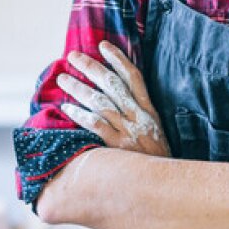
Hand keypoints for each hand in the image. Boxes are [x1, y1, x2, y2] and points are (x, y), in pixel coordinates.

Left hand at [56, 41, 169, 157]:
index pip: (133, 77)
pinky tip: (66, 108)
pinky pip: (96, 125)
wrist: (165, 183)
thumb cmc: (156, 159)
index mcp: (148, 109)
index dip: (118, 59)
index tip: (103, 45)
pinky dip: (80, 114)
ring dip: (79, 88)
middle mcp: (138, 115)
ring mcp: (128, 130)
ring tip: (63, 79)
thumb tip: (118, 100)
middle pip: (112, 83)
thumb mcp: (155, 131)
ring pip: (100, 101)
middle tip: (72, 55)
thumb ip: (139, 115)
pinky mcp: (118, 146)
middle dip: (91, 67)